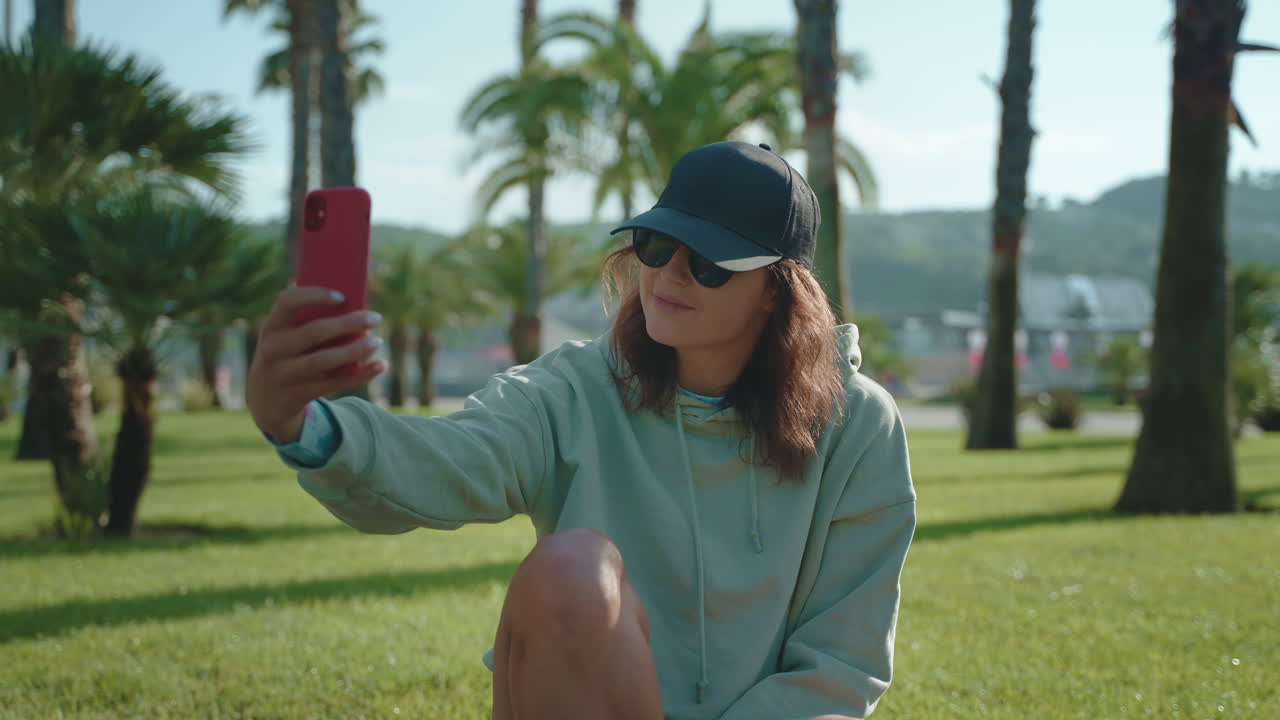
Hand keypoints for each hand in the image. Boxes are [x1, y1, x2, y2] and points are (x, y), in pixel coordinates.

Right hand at [246, 286, 384, 442]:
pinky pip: (333, 383)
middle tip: (375, 318)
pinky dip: (359, 374)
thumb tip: (357, 307)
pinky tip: (380, 365)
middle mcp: (273, 348)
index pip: (287, 301)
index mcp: (272, 326)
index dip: (314, 296)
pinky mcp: (297, 395)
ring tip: (376, 342)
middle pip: (313, 332)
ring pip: (323, 360)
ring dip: (354, 351)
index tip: (342, 297)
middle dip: (348, 323)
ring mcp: (283, 374)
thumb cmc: (288, 355)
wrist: (266, 400)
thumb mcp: (287, 337)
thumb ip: (310, 322)